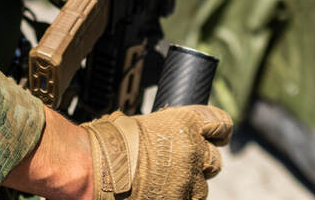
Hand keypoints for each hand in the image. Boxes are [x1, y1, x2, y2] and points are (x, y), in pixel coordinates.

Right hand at [82, 105, 233, 199]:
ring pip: (201, 188)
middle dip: (200, 163)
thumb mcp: (142, 123)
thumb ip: (166, 131)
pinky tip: (159, 193)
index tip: (217, 137)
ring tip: (163, 184)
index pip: (220, 124)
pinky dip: (177, 198)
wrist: (94, 167)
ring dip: (187, 186)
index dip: (218, 132)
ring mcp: (188, 181)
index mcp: (185, 123)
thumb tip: (169, 138)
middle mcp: (193, 150)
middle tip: (181, 165)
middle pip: (214, 160)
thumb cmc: (108, 142)